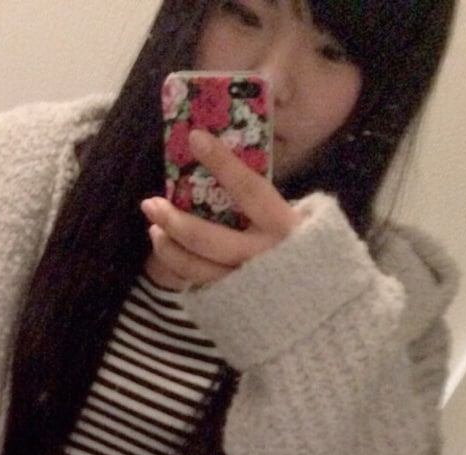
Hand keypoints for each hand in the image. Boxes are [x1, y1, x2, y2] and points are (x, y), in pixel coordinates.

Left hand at [141, 129, 299, 289]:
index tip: (195, 138)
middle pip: (209, 239)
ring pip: (197, 268)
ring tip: (154, 229)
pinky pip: (199, 284)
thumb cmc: (301, 251)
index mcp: (283, 227)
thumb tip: (224, 165)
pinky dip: (179, 266)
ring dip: (169, 248)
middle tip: (151, 204)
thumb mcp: (292, 222)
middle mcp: (263, 258)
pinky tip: (169, 250)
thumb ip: (264, 203)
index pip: (249, 189)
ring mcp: (246, 286)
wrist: (314, 304)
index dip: (222, 163)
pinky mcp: (232, 306)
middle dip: (175, 220)